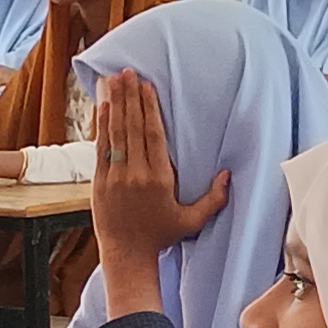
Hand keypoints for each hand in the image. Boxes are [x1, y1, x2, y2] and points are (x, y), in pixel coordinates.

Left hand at [88, 70, 226, 267]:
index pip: (154, 136)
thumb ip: (214, 199)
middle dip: (130, 97)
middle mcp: (135, 175)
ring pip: (115, 133)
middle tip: (129, 72)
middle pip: (133, 128)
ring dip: (115, 104)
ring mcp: (115, 177)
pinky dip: (102, 126)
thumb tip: (228, 174)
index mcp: (159, 180)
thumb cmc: (161, 237)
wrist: (127, 255)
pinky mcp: (99, 182)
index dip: (150, 108)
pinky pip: (101, 148)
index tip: (147, 86)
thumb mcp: (192, 221)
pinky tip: (104, 106)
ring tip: (115, 80)